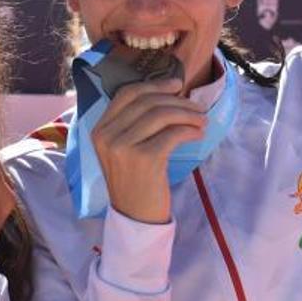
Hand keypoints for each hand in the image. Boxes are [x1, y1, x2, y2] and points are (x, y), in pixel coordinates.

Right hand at [91, 77, 206, 223]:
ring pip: (161, 115)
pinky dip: (189, 130)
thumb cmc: (135, 181)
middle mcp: (107, 136)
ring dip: (187, 114)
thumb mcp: (123, 149)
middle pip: (147, 101)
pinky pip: (172, 134)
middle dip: (177, 100)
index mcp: (99, 129)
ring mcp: (123, 147)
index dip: (154, 84)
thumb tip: (168, 94)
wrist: (135, 217)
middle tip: (197, 107)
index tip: (176, 84)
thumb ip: (133, 124)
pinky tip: (198, 134)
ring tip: (201, 120)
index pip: (127, 94)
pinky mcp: (144, 159)